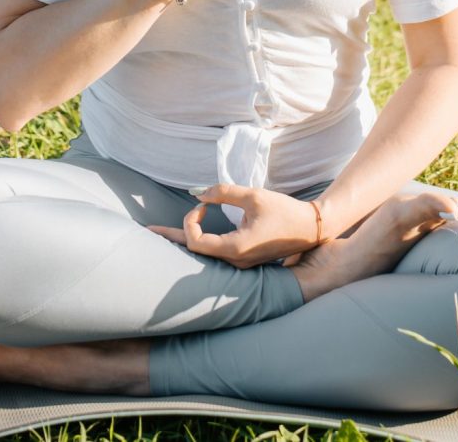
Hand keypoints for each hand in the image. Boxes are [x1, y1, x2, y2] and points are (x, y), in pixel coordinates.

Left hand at [147, 184, 318, 268]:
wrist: (310, 228)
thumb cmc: (284, 211)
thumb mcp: (253, 196)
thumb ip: (223, 193)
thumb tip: (198, 194)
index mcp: (235, 249)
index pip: (196, 241)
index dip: (191, 221)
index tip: (202, 204)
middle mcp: (234, 261)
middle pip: (193, 251)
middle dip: (171, 239)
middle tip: (146, 233)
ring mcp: (240, 263)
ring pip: (205, 253)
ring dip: (185, 240)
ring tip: (161, 235)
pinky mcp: (244, 259)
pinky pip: (216, 252)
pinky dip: (200, 242)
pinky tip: (189, 237)